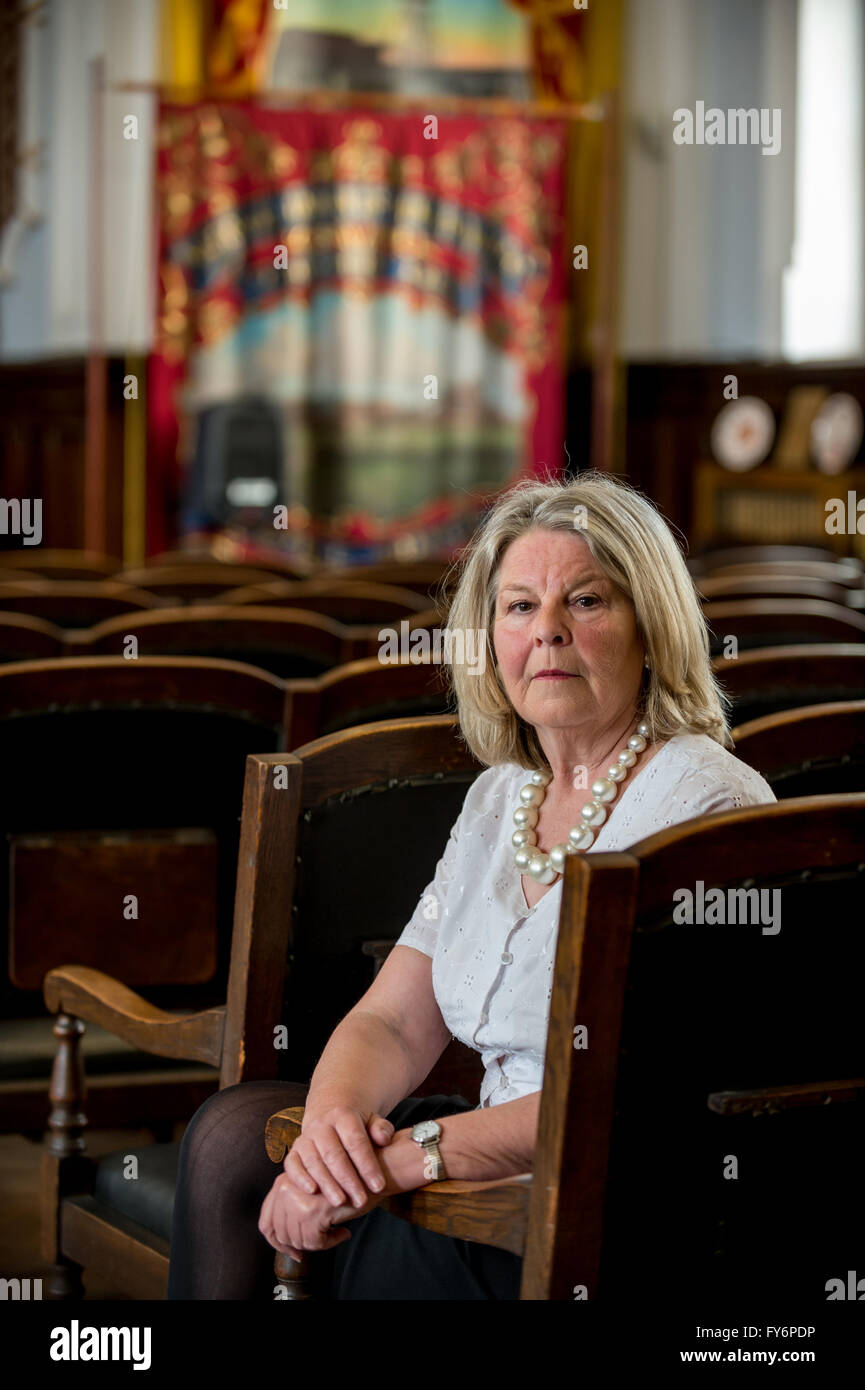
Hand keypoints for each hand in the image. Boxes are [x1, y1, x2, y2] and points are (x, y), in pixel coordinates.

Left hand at [258, 1169, 384, 1260]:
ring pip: (297, 1240)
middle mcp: (285, 1187)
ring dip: (317, 1244)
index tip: (294, 1251)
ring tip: (334, 1233)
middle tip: (320, 1242)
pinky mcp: (313, 1209)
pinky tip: (342, 1233)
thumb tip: (282, 1244)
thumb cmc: (345, 1184)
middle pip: (280, 1235)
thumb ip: (292, 1209)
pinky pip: (314, 1242)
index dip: (277, 1242)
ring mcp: (297, 1198)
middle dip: (300, 1245)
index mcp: (281, 1182)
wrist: (371, 1173)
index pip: (266, 1222)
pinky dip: (329, 1243)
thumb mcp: (312, 1192)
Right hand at [283, 1105, 394, 1209]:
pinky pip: (292, 1164)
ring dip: (327, 1183)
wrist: (329, 1117)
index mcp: (343, 1115)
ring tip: (341, 1202)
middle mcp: (321, 1125)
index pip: (355, 1141)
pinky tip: (312, 1192)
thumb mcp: (373, 1122)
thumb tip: (383, 1139)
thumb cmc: (357, 1127)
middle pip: (333, 1153)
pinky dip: (300, 1177)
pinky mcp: (294, 1151)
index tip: (379, 1186)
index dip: (367, 1165)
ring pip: (313, 1161)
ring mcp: (305, 1137)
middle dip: (348, 1180)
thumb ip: (381, 1129)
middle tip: (361, 1201)